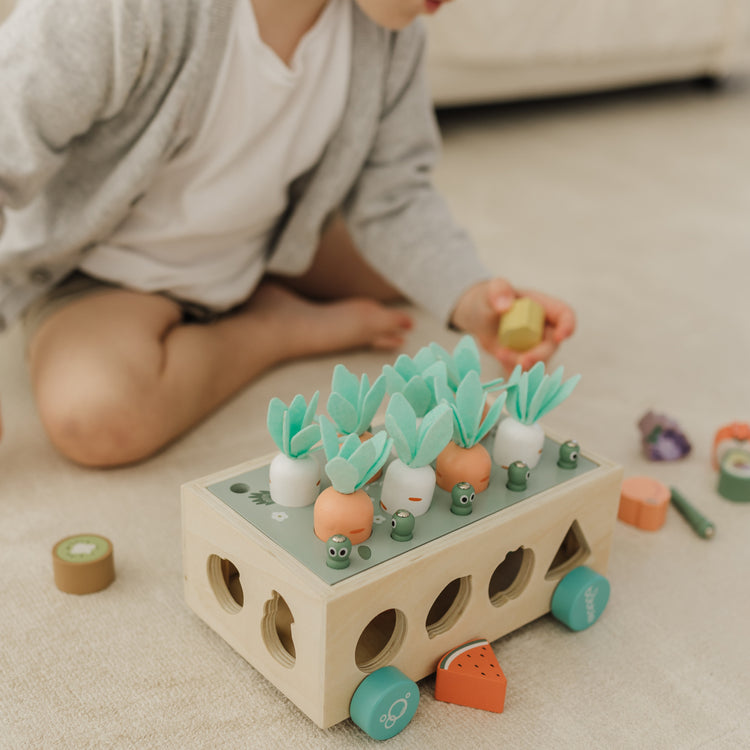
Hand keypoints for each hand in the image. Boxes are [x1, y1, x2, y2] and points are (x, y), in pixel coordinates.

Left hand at [450, 278, 575, 373]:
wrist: (478, 317)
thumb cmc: (489, 298)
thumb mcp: (491, 290)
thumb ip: (499, 290)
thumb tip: (505, 306)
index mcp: (543, 306)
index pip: (564, 315)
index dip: (567, 326)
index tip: (560, 337)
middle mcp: (542, 328)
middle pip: (551, 345)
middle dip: (539, 355)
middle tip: (522, 361)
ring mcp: (533, 346)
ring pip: (536, 362)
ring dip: (521, 364)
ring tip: (500, 354)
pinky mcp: (521, 359)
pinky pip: (522, 371)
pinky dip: (513, 371)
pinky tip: (500, 360)